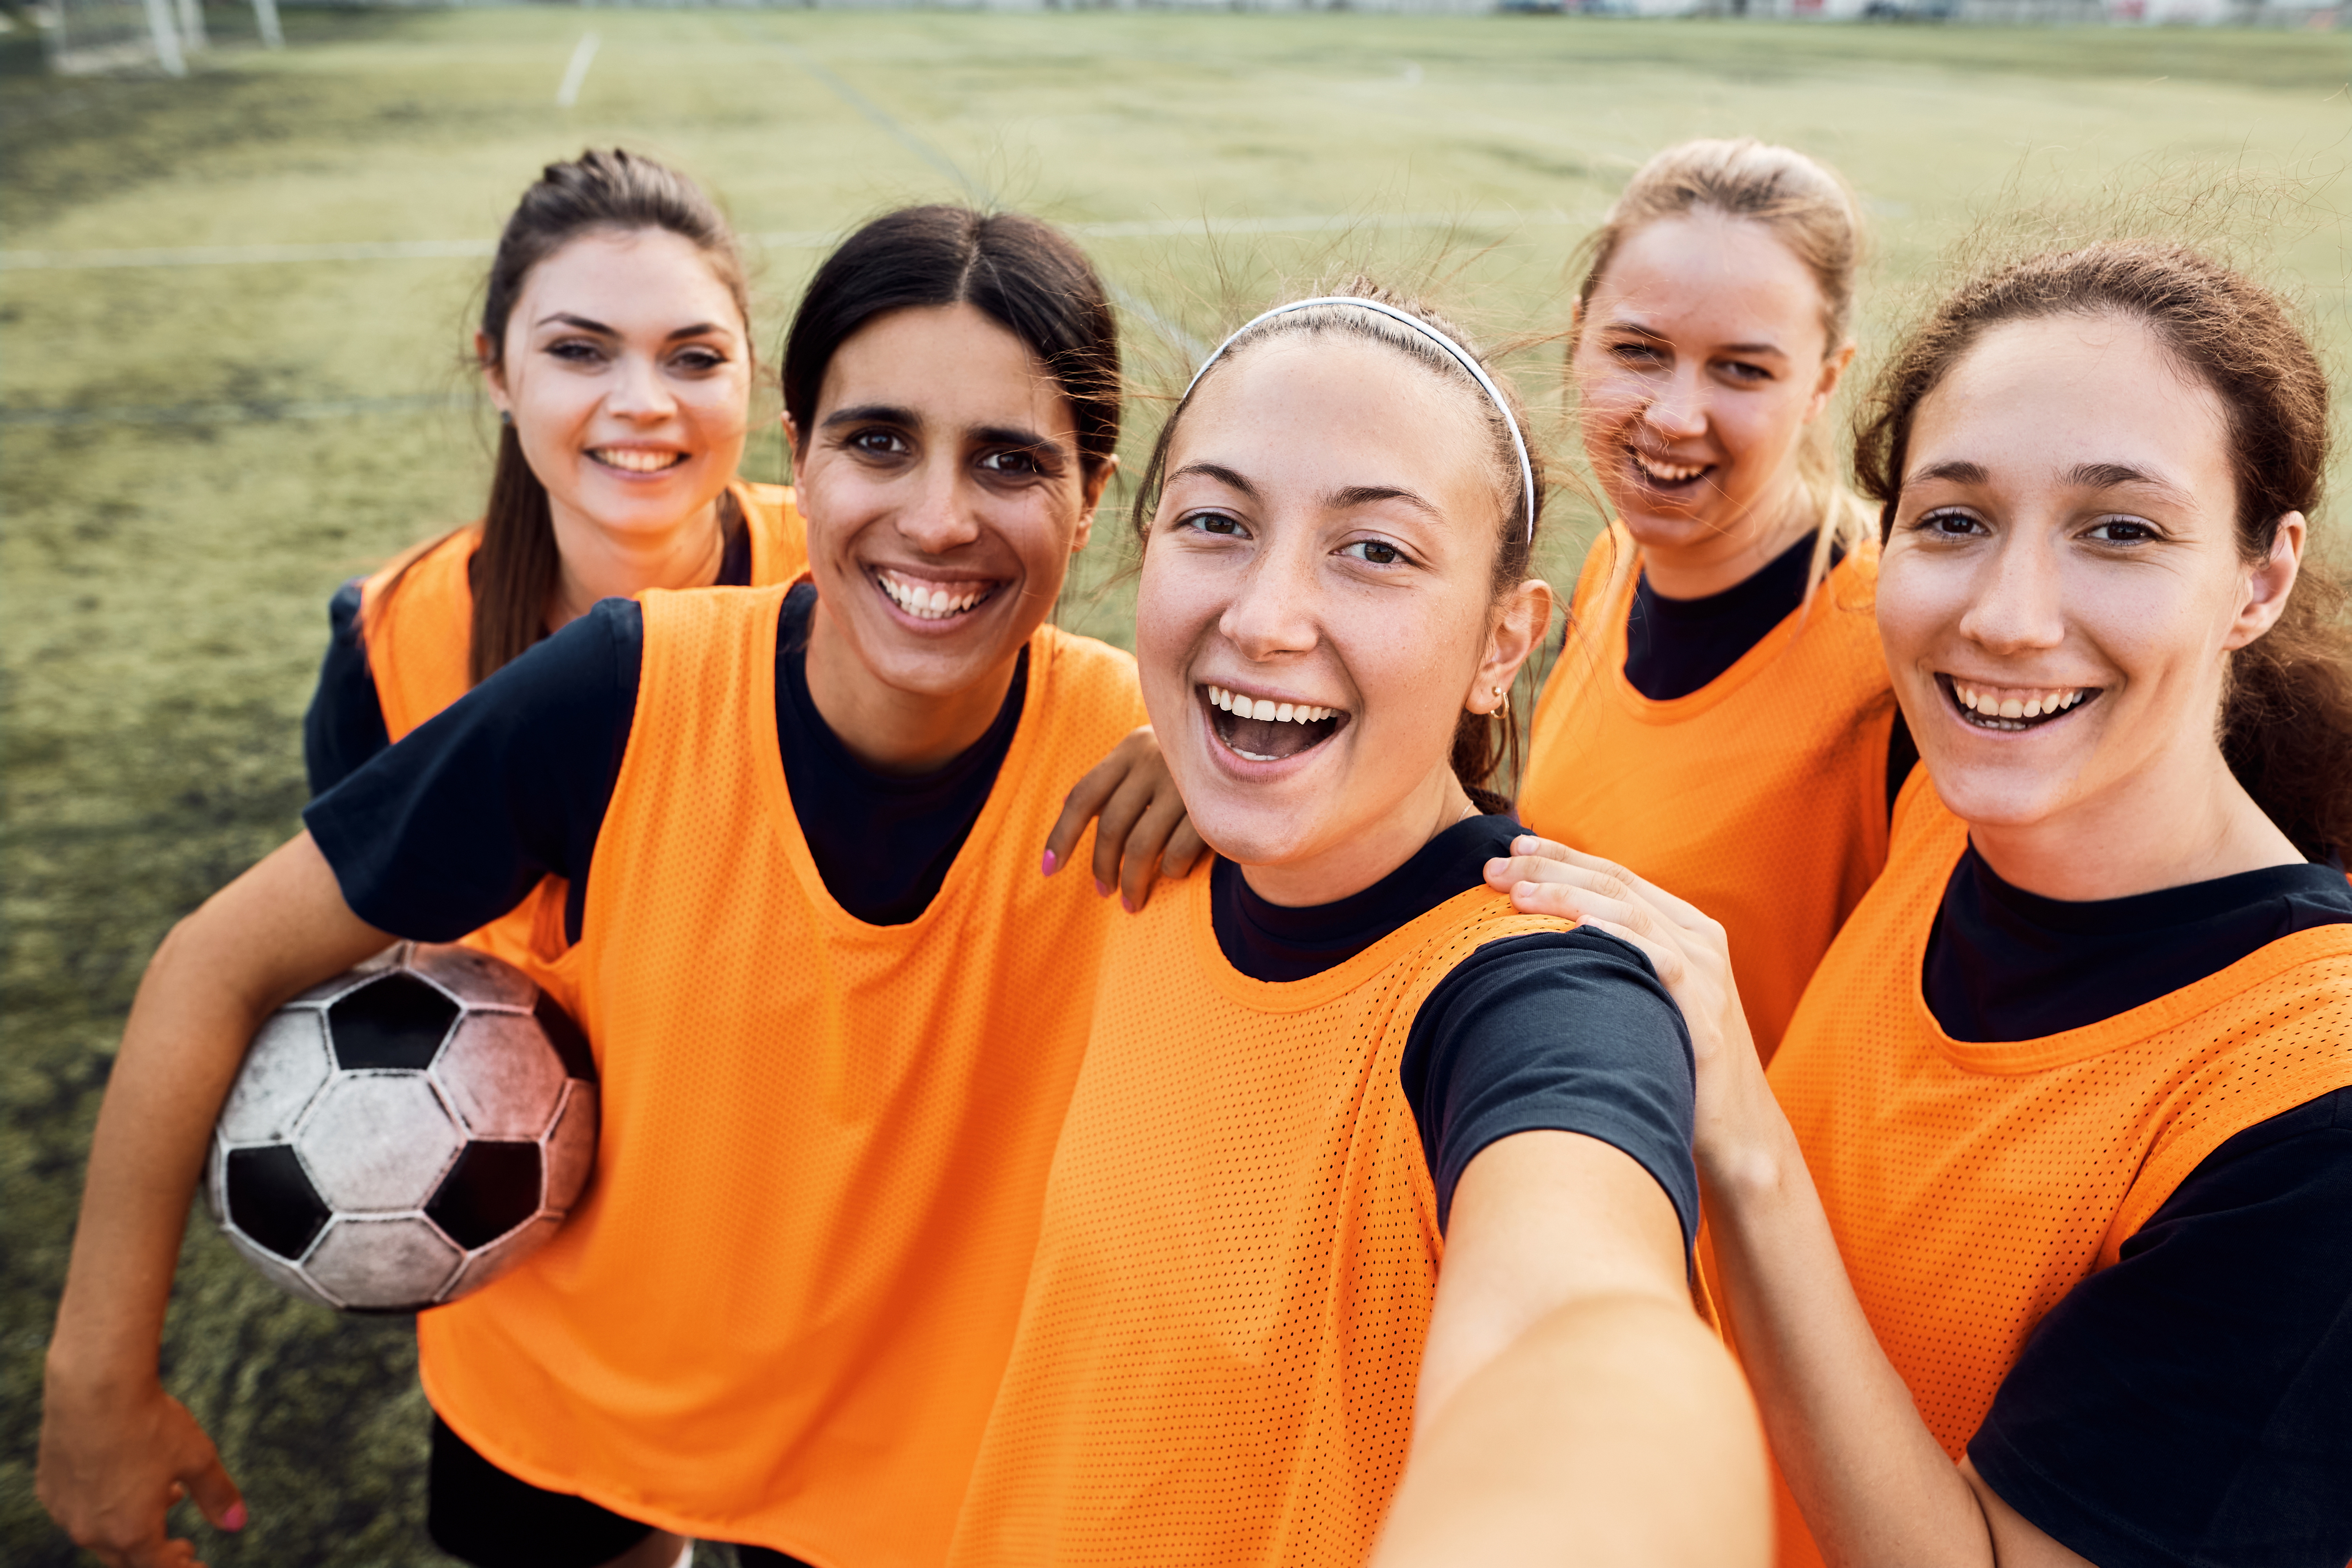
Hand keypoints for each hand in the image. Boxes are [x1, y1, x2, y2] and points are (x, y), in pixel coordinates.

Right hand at [39, 1368, 244, 1567]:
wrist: (94, 1389)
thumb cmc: (150, 1423)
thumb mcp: (197, 1457)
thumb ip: (217, 1494)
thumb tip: (237, 1523)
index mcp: (132, 1532)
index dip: (181, 1566)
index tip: (195, 1560)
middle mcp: (93, 1531)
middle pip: (127, 1558)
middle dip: (157, 1555)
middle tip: (180, 1546)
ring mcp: (66, 1513)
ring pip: (101, 1534)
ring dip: (133, 1526)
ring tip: (167, 1497)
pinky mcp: (50, 1490)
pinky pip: (78, 1511)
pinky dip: (105, 1507)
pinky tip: (124, 1482)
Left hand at [1042, 725, 1207, 911]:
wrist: (1256, 743)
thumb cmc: (1190, 758)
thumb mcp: (1150, 754)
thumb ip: (1115, 779)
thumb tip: (1067, 805)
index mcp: (1131, 749)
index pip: (1083, 796)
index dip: (1061, 836)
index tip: (1048, 869)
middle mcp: (1154, 760)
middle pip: (1111, 827)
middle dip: (1103, 867)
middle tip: (1104, 892)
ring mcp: (1184, 783)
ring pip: (1142, 847)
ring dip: (1133, 882)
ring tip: (1132, 902)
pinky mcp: (1213, 807)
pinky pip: (1179, 852)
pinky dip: (1172, 870)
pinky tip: (1173, 875)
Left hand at [1483, 836, 1775, 1164]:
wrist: (1736, 1130)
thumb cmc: (1677, 1060)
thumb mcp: (1651, 995)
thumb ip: (1617, 958)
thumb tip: (1546, 939)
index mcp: (1686, 928)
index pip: (1617, 875)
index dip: (1564, 856)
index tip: (1513, 846)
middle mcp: (1699, 939)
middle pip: (1616, 885)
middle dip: (1551, 868)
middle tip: (1495, 866)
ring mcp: (1706, 973)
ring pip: (1631, 913)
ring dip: (1568, 896)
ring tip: (1517, 894)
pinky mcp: (1703, 1012)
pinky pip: (1660, 961)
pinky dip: (1618, 939)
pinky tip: (1579, 929)